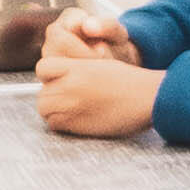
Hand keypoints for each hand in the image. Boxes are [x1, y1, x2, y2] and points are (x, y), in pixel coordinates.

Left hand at [33, 30, 163, 143]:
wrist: (148, 97)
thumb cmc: (130, 82)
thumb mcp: (100, 64)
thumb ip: (77, 70)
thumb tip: (60, 79)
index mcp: (77, 67)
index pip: (43, 68)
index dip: (49, 75)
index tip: (59, 80)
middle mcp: (70, 85)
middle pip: (42, 93)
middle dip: (50, 97)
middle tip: (67, 99)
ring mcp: (72, 105)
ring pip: (44, 110)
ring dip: (54, 111)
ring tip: (72, 110)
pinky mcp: (77, 124)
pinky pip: (55, 125)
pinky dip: (62, 124)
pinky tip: (78, 120)